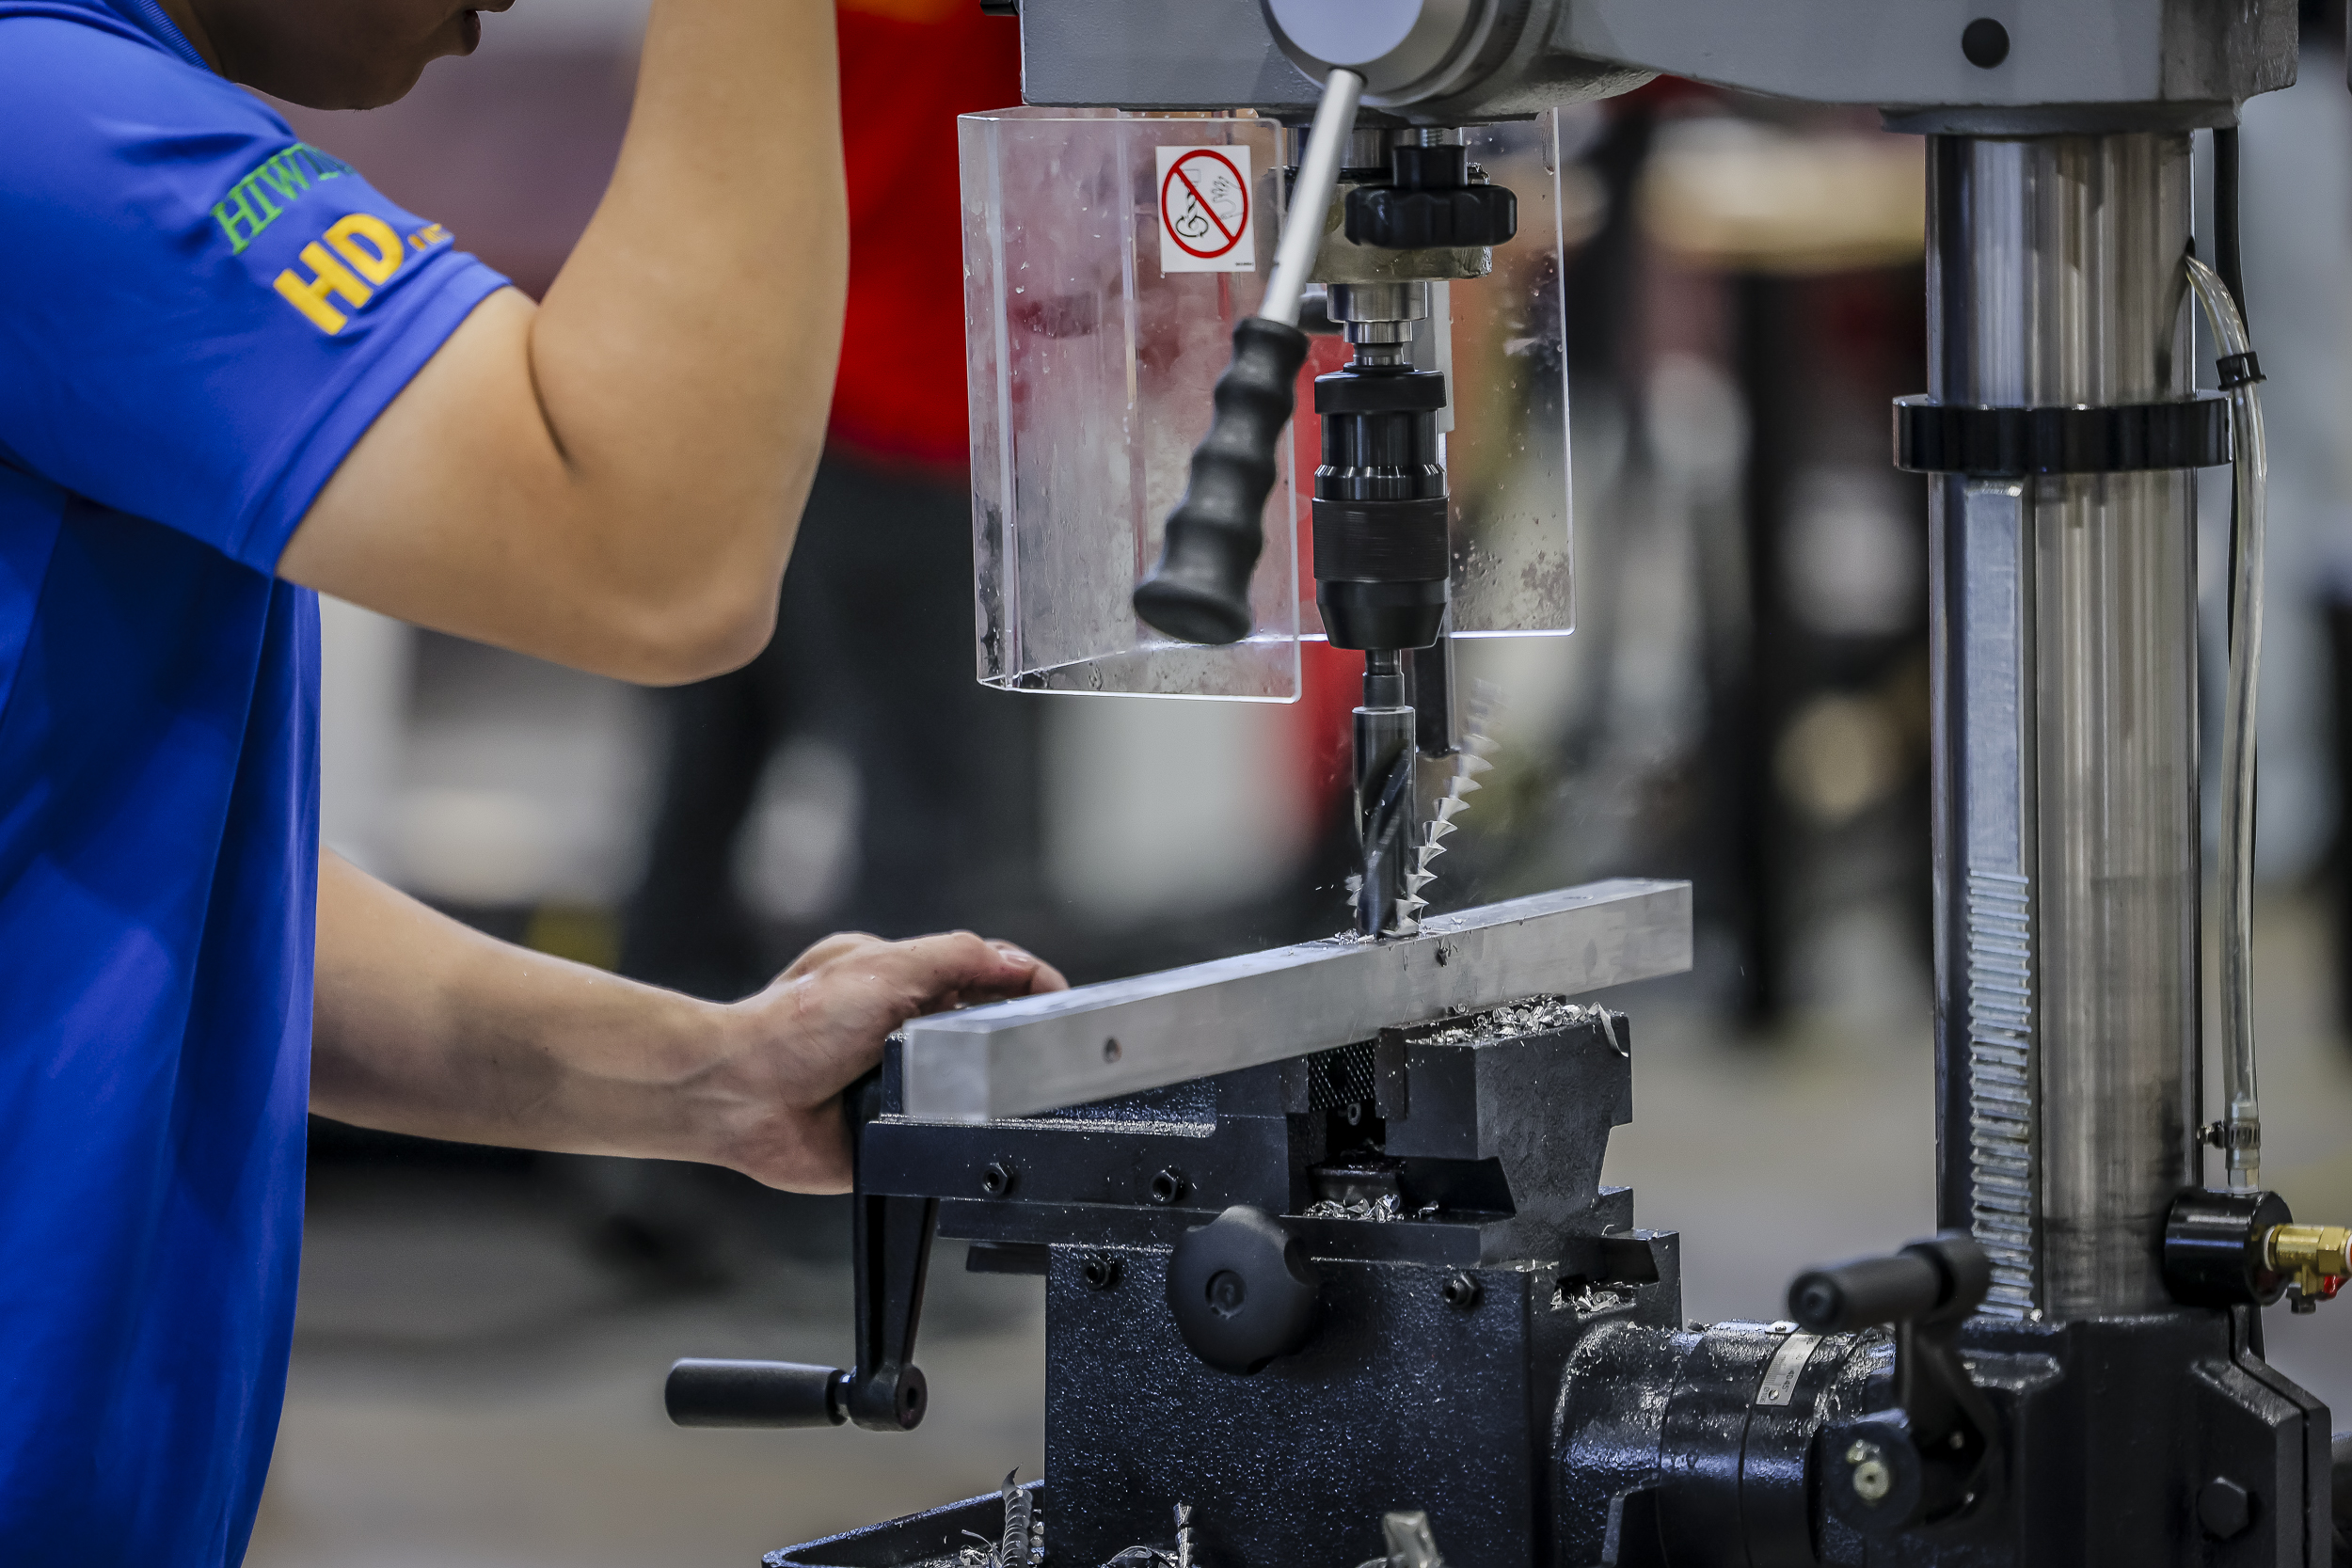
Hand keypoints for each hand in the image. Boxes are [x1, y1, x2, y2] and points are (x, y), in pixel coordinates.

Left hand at [701, 931, 1067, 1192]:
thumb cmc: (793, 1028)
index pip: (989, 975)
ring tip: (1001, 1093)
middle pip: (989, 1030)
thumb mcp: (884, 970)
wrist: (740, 1098)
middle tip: (1044, 1050)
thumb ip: (957, 959)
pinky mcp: (896, 1133)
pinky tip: (966, 1130)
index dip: (1029, 985)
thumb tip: (1020, 964)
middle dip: (1014, 1039)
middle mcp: (909, 1031)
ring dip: (985, 1091)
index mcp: (908, 981)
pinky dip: (956, 1132)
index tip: (1064, 1003)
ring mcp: (904, 1083)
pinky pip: (943, 1136)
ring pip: (973, 1087)